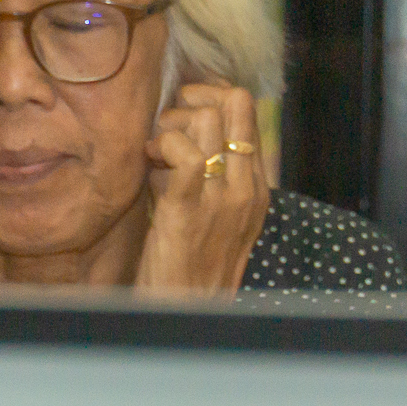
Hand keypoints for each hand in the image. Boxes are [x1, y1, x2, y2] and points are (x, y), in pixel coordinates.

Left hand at [137, 83, 269, 294]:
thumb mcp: (215, 215)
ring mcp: (221, 197)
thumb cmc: (190, 265)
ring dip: (170, 125)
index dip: (211, 96)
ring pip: (206, 120)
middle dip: (191, 101)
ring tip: (155, 152)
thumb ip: (209, 176)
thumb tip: (182, 137)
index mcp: (256, 186)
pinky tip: (150, 163)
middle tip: (166, 125)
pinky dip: (162, 146)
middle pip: (233, 103)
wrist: (187, 310)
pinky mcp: (189, 208)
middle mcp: (246, 186)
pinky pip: (184, 153)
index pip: (248, 111)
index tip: (184, 108)